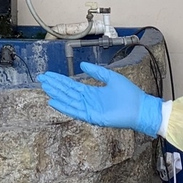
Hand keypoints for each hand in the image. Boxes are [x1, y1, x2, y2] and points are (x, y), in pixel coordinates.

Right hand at [38, 62, 163, 135]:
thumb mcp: (111, 77)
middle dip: (54, 85)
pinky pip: (76, 111)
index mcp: (93, 92)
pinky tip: (54, 101)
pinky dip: (64, 106)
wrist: (141, 107)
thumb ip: (97, 72)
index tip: (49, 75)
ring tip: (45, 87)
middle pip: (67, 92)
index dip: (60, 80)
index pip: (72, 85)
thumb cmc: (129, 94)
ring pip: (69, 100)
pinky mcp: (93, 117)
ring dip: (56, 94)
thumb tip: (82, 66)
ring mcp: (90, 109)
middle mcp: (89, 101)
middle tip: (41, 79)